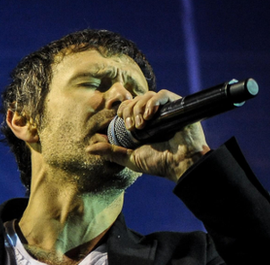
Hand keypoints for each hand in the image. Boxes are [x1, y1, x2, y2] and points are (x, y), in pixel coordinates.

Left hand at [87, 89, 210, 182]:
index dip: (122, 110)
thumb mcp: (129, 158)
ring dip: (140, 108)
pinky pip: (162, 94)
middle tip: (132, 127)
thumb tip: (89, 149)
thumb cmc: (157, 163)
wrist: (180, 164)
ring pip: (147, 95)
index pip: (128, 106)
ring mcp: (165, 110)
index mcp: (142, 123)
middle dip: (129, 110)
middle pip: (136, 99)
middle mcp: (153, 114)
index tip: (121, 121)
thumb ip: (110, 152)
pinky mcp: (177, 106)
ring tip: (142, 125)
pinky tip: (149, 115)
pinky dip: (153, 102)